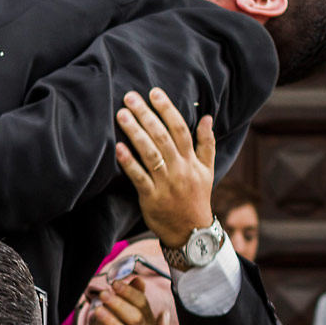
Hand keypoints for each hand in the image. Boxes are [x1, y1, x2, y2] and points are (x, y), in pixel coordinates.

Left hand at [74, 278, 156, 324]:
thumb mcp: (115, 313)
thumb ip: (128, 297)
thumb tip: (139, 280)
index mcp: (145, 323)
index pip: (143, 305)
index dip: (130, 293)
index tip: (114, 284)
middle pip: (137, 319)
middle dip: (119, 304)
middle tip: (104, 295)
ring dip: (112, 321)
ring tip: (98, 310)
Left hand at [114, 88, 216, 249]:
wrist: (192, 232)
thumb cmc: (197, 196)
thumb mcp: (208, 169)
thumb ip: (206, 143)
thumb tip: (207, 117)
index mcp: (191, 160)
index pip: (180, 129)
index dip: (167, 109)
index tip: (154, 92)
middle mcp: (179, 168)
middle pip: (162, 137)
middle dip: (146, 115)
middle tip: (129, 97)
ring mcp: (165, 183)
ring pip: (150, 154)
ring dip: (135, 133)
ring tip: (121, 115)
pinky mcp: (151, 197)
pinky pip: (139, 177)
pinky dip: (129, 162)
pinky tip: (117, 148)